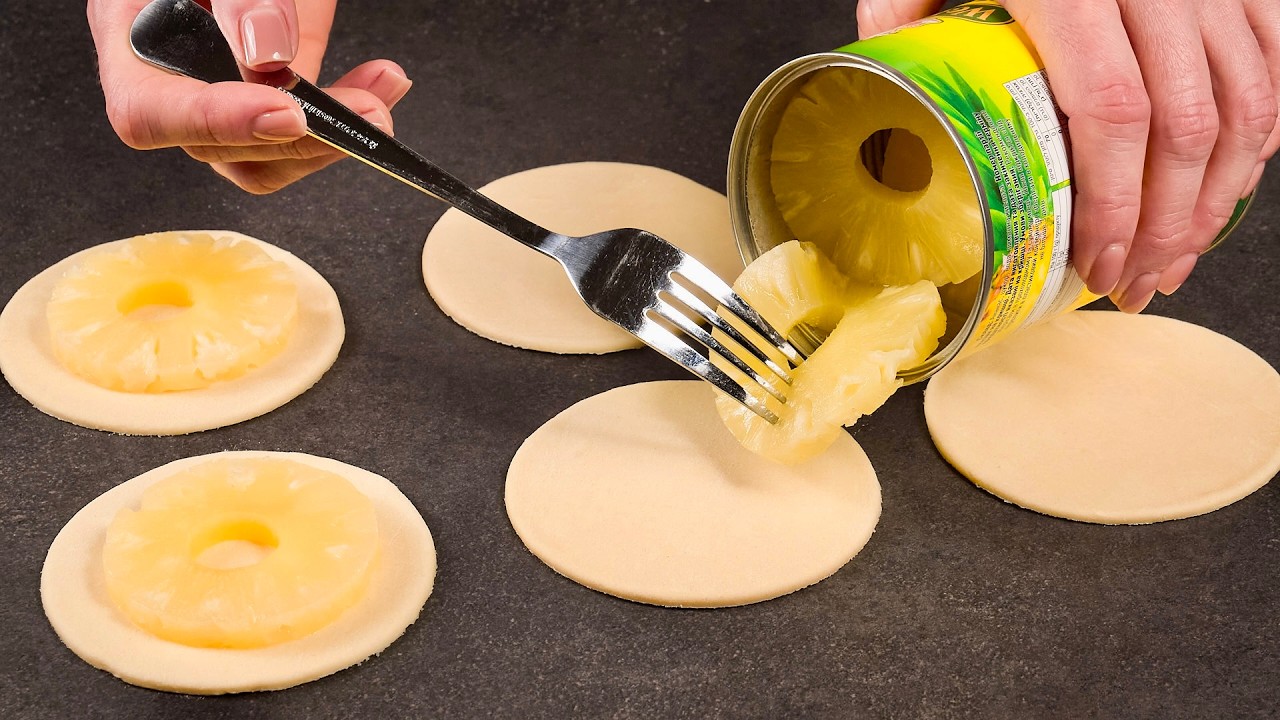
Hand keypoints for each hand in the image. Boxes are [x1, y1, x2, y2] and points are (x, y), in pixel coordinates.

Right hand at [87, 0, 413, 193]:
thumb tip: (266, 52)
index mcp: (132, 32)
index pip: (148, 110)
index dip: (216, 123)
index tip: (285, 114)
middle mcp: (173, 72)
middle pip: (218, 147)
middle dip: (299, 139)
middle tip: (364, 113)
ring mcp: (226, 87)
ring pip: (265, 158)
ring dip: (332, 141)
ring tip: (381, 97)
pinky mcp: (273, 89)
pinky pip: (304, 130)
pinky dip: (348, 116)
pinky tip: (382, 85)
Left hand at [856, 0, 1278, 311]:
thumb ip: (904, 10)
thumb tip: (891, 81)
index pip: (1111, 112)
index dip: (1114, 203)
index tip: (1098, 261)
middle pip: (1185, 124)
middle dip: (1167, 223)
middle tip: (1136, 282)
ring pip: (1245, 100)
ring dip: (1217, 195)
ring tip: (1178, 256)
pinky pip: (1274, 59)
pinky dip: (1264, 129)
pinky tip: (1230, 182)